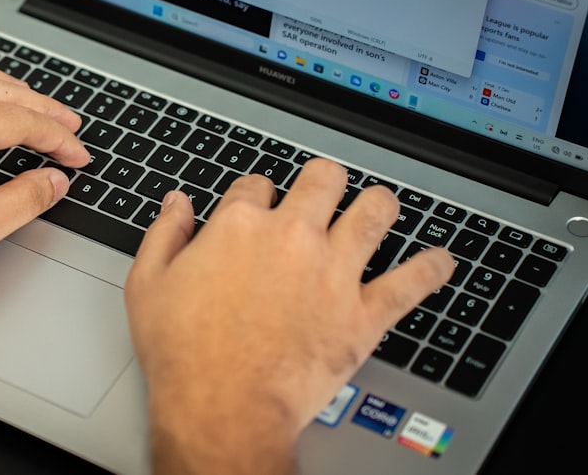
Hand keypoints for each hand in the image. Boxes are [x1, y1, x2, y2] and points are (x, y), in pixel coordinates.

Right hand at [124, 158, 453, 472]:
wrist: (222, 406)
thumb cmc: (184, 353)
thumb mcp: (148, 285)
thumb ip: (164, 235)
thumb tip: (176, 205)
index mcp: (240, 227)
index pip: (256, 185)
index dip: (256, 193)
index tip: (256, 206)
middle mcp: (292, 238)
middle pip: (323, 180)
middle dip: (323, 181)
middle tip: (324, 190)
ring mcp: (332, 273)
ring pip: (374, 214)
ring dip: (378, 206)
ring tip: (379, 207)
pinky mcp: (362, 314)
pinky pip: (410, 283)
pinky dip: (430, 270)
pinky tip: (438, 262)